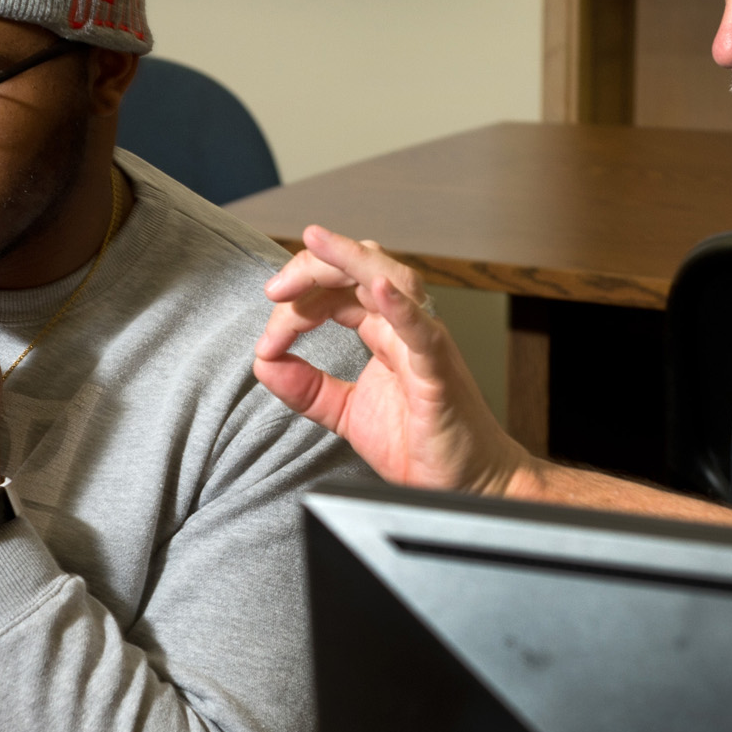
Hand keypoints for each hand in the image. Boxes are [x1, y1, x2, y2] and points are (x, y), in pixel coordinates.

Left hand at [253, 225, 533, 495]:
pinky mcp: (439, 375)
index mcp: (384, 332)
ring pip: (394, 280)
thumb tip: (263, 364)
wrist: (468, 485)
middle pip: (360, 270)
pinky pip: (422, 333)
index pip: (335, 292)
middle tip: (274, 290)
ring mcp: (425, 346)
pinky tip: (378, 289)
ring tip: (316, 245)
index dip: (294, 305)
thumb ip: (306, 388)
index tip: (268, 344)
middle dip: (312, 270)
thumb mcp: (346, 413)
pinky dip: (400, 306)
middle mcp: (406, 328)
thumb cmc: (421, 444)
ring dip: (351, 260)